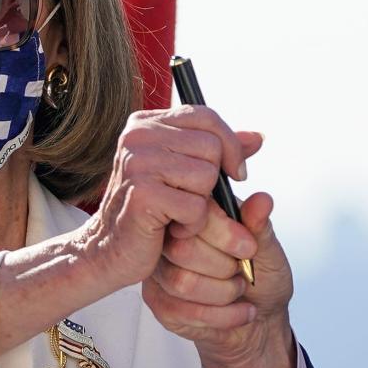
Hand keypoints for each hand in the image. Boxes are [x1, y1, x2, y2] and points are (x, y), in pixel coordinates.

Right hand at [73, 106, 260, 296]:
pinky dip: (192, 225)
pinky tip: (171, 229)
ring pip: (207, 176)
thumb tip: (258, 137)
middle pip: (212, 146)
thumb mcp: (184, 172)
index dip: (230, 144)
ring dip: (201, 205)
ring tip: (177, 214)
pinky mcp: (143, 194)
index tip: (235, 172)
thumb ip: (219, 150)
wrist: (109, 251)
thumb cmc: (150, 211)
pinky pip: (196, 206)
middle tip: (192, 200)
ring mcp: (138, 163)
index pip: (206, 116)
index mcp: (147, 122)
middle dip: (214, 180)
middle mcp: (138, 135)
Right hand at [143, 190, 297, 367]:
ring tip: (238, 290)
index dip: (225, 234)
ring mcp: (161, 268)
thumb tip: (262, 200)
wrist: (260, 317)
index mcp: (200, 213)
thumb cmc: (263, 278)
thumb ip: (261, 227)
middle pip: (182, 249)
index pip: (196, 214)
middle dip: (223, 269)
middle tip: (242, 272)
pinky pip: (180, 311)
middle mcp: (172, 236)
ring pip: (181, 282)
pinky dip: (219, 316)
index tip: (249, 250)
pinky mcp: (158, 300)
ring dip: (222, 294)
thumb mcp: (269, 251)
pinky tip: (236, 312)